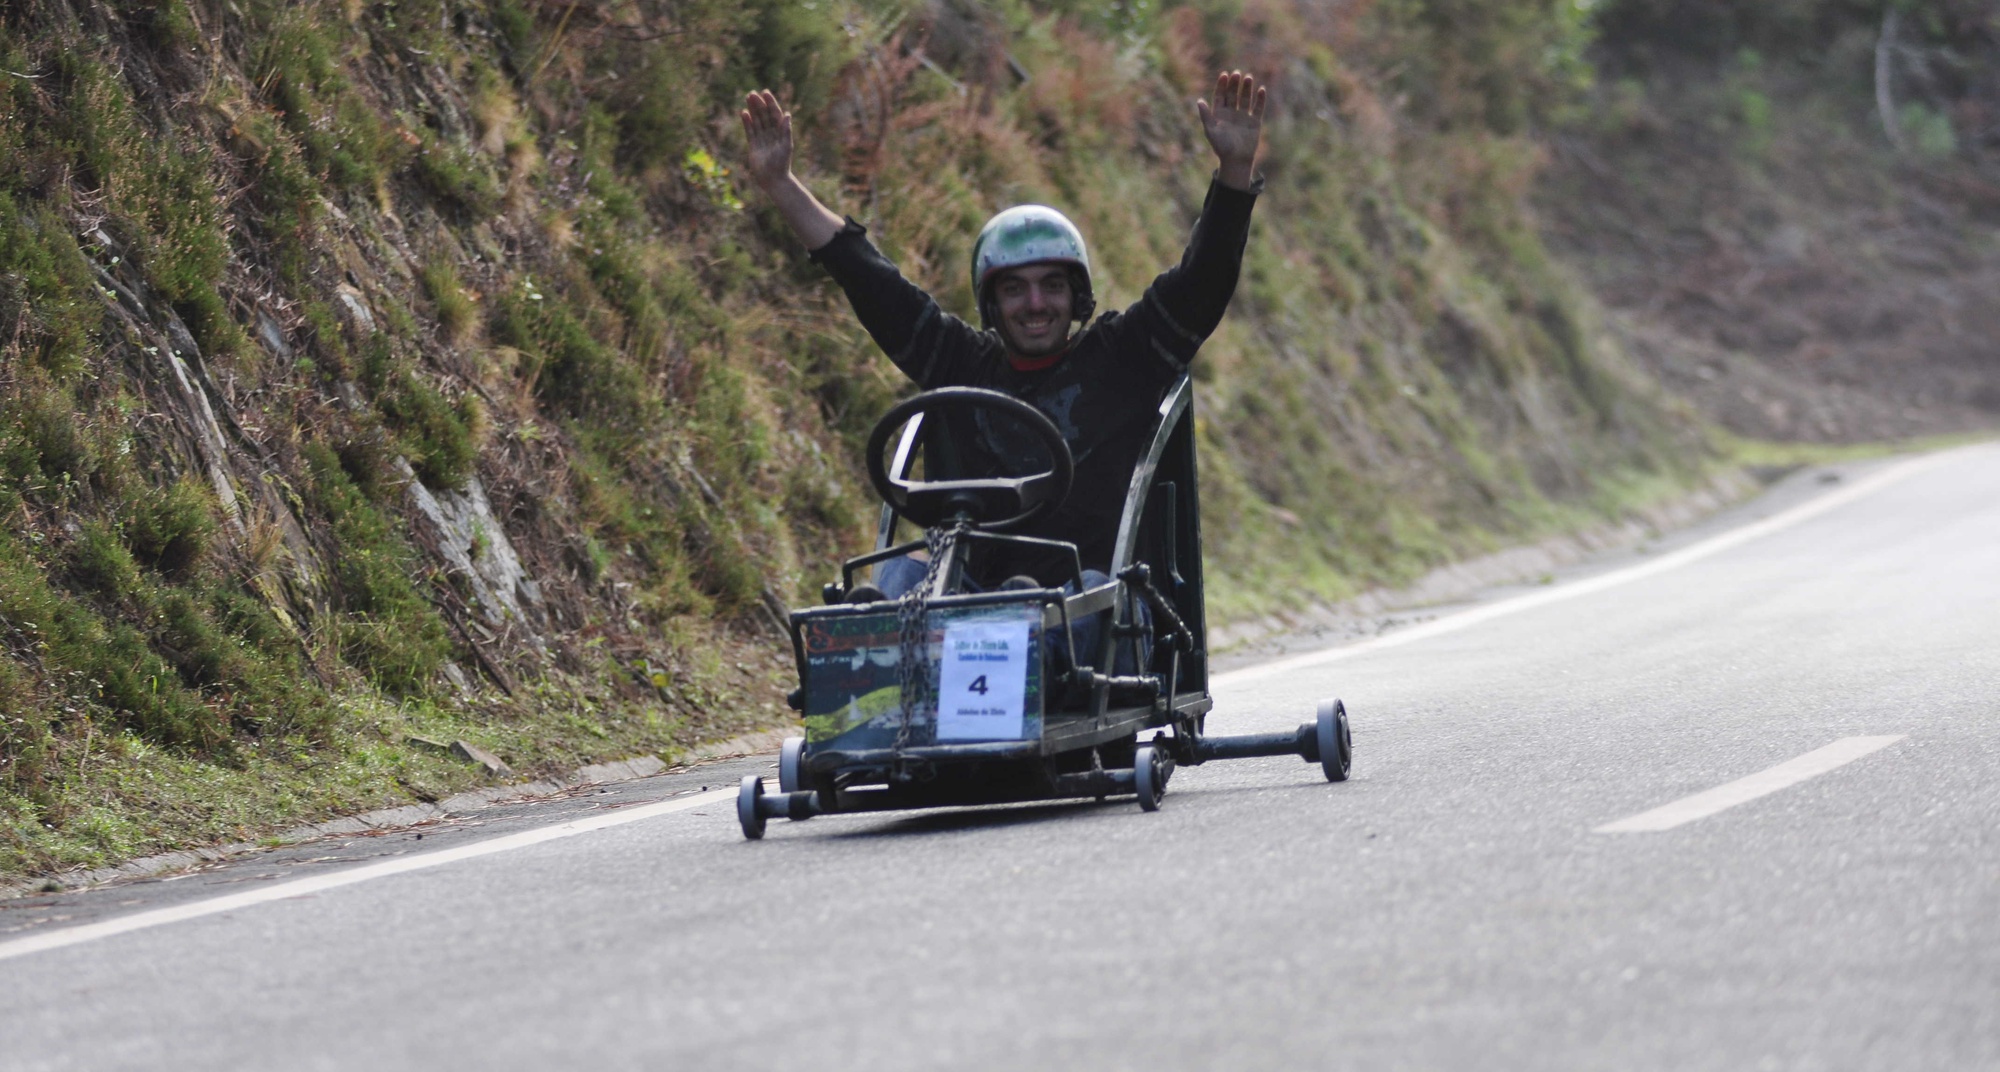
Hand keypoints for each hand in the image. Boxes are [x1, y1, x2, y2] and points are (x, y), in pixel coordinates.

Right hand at [740, 89, 794, 191]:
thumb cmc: (782, 164)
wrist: (773, 179)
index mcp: (781, 133)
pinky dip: (747, 122)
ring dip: (753, 110)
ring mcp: (762, 139)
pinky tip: (743, 113)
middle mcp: (772, 134)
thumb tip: (787, 114)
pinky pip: (750, 131)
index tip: (765, 93)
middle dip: (759, 104)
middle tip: (752, 93)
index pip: (775, 114)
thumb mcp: (786, 146)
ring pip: (757, 121)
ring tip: (748, 98)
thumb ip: (786, 130)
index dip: (770, 103)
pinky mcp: (754, 146)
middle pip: (764, 115)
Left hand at [1197, 70, 1265, 190]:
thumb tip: (1199, 100)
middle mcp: (1231, 113)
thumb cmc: (1221, 147)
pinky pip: (1258, 108)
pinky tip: (1261, 90)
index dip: (1222, 85)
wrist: (1236, 160)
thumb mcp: (1210, 131)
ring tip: (1248, 78)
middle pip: (1233, 94)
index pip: (1220, 96)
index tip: (1224, 75)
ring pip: (1245, 99)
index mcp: (1219, 114)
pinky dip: (1260, 99)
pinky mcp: (1255, 122)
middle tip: (1237, 73)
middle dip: (1234, 84)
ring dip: (1247, 88)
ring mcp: (1244, 117)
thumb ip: (1205, 115)